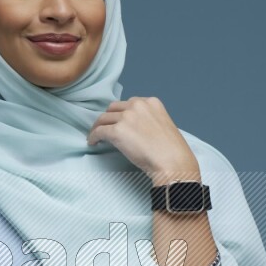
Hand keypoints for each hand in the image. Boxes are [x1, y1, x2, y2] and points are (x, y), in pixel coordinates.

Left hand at [86, 96, 200, 183]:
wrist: (172, 162)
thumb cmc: (172, 151)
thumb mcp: (164, 126)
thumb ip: (149, 121)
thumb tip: (135, 129)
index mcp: (151, 102)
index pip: (130, 103)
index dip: (122, 113)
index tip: (119, 121)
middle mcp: (137, 105)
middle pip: (114, 108)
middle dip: (109, 117)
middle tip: (105, 128)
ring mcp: (126, 118)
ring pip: (103, 118)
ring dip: (98, 127)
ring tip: (96, 136)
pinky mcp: (117, 131)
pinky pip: (99, 131)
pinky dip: (93, 136)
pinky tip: (93, 143)